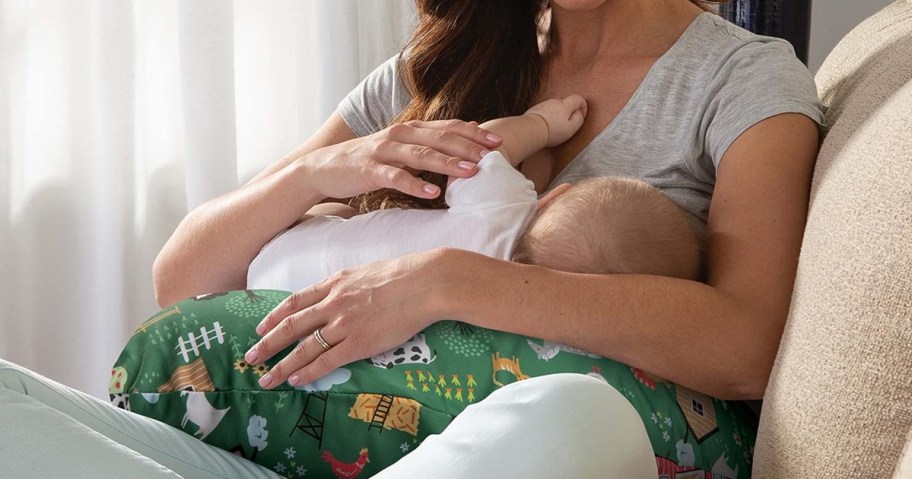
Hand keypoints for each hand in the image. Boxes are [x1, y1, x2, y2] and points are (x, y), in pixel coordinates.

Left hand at [243, 249, 451, 388]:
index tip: (260, 328)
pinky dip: (308, 372)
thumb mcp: (364, 272)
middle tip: (250, 357)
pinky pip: (327, 361)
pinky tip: (295, 380)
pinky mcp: (359, 343)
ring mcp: (344, 325)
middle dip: (267, 343)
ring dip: (282, 365)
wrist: (424, 283)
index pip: (295, 302)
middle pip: (291, 326)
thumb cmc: (402, 275)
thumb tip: (337, 293)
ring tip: (265, 378)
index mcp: (334, 283)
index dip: (274, 316)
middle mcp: (332, 304)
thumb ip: (346, 285)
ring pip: (303, 348)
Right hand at [303, 120, 501, 200]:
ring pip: (421, 155)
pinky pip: (395, 177)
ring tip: (470, 173)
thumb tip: (469, 129)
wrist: (323, 168)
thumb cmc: (369, 160)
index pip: (448, 127)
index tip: (498, 142)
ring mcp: (383, 151)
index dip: (473, 133)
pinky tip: (432, 192)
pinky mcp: (369, 170)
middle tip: (492, 157)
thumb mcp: (402, 146)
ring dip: (447, 164)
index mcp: (409, 129)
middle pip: (439, 139)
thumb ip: (431, 139)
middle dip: (468, 147)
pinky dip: (414, 183)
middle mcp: (398, 135)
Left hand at [524, 95, 587, 146]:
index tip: (581, 116)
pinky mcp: (535, 110)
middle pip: (566, 104)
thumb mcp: (571, 128)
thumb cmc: (551, 131)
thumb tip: (580, 113)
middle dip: (569, 113)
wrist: (530, 130)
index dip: (583, 107)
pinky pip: (545, 112)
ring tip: (554, 129)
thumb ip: (579, 119)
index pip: (578, 98)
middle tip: (567, 126)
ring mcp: (543, 105)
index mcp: (565, 105)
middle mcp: (554, 101)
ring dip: (557, 116)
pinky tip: (546, 127)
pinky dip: (548, 118)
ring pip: (555, 108)